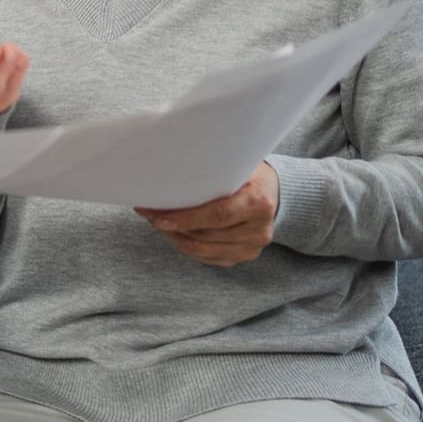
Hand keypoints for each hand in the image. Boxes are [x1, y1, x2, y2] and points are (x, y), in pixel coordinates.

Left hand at [138, 161, 280, 266]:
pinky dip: (187, 246)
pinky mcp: (244, 256)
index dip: (186, 219)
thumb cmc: (248, 173)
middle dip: (172, 226)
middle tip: (148, 213)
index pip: (218, 215)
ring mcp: (252, 247)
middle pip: (206, 235)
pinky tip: (173, 232)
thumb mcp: (237, 164)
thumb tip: (168, 169)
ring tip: (157, 221)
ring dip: (175, 237)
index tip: (158, 217)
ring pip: (203, 249)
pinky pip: (208, 258)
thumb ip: (213, 169)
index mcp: (258, 201)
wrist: (273, 192)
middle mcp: (259, 229)